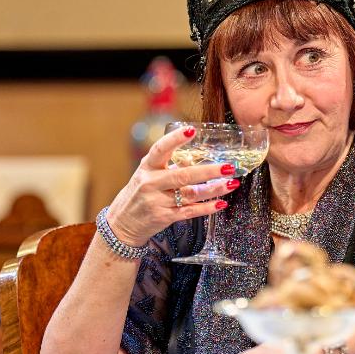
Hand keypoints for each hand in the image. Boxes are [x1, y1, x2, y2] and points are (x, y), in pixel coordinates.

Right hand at [106, 126, 238, 245]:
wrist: (122, 223)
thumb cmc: (140, 193)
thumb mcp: (149, 174)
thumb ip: (170, 166)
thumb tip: (196, 157)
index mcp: (147, 167)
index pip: (160, 149)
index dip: (175, 139)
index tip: (191, 130)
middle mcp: (151, 183)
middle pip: (183, 175)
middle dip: (208, 171)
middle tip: (229, 166)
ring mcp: (157, 201)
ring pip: (190, 194)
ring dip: (214, 189)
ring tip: (231, 183)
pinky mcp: (163, 217)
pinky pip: (189, 212)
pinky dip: (207, 208)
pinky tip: (221, 204)